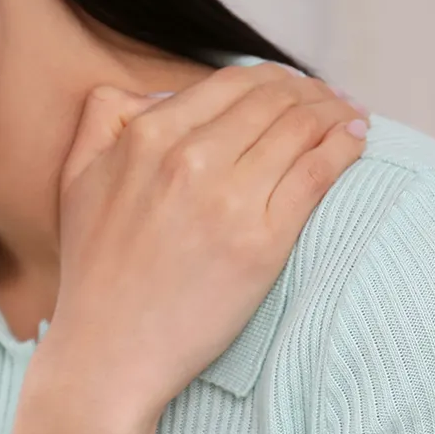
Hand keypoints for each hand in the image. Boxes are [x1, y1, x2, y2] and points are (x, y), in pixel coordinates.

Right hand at [33, 63, 367, 430]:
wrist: (109, 355)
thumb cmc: (95, 273)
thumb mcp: (77, 178)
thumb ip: (104, 119)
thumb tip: (155, 91)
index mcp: (147, 137)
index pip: (232, 82)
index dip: (275, 77)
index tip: (296, 87)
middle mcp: (188, 159)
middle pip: (274, 99)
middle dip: (312, 91)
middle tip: (333, 99)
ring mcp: (227, 200)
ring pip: (301, 127)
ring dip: (336, 112)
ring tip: (353, 117)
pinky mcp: (262, 242)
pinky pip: (317, 173)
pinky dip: (345, 146)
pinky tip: (357, 140)